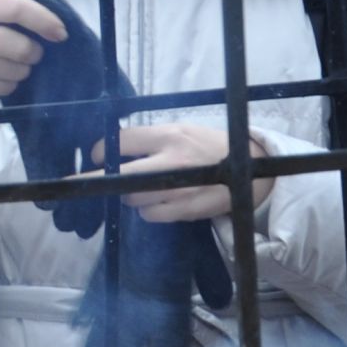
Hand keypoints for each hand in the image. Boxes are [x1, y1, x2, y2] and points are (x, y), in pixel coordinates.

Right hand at [0, 0, 68, 113]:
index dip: (44, 20)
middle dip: (32, 54)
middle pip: (20, 46)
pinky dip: (7, 85)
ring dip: (20, 72)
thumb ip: (2, 14)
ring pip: (15, 71)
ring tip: (6, 67)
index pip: (17, 8)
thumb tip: (48, 25)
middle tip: (29, 54)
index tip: (60, 33)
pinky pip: (3, 88)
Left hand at [89, 124, 273, 221]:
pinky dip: (150, 210)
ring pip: (132, 198)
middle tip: (95, 181)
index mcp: (170, 135)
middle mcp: (171, 160)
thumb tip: (112, 150)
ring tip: (148, 187)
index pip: (122, 140)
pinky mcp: (184, 210)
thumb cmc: (209, 148)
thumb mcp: (183, 132)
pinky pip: (149, 214)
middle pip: (119, 176)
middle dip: (103, 180)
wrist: (251, 170)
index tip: (96, 157)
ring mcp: (177, 188)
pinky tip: (163, 201)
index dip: (101, 151)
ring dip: (132, 195)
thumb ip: (151, 140)